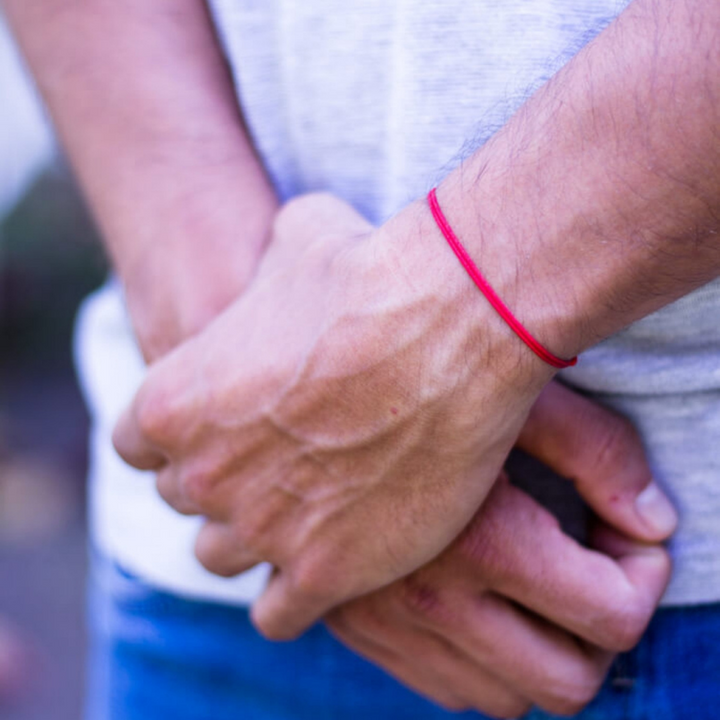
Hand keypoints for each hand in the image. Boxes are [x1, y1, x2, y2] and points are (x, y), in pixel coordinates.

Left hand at [113, 192, 564, 638]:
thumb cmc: (372, 276)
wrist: (455, 323)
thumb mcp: (294, 242)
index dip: (182, 437)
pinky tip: (332, 558)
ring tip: (308, 510)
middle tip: (280, 463)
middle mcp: (206, 473)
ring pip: (223, 559)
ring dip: (257, 538)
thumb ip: (263, 271)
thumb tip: (280, 258)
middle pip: (186, 500)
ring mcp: (262, 530)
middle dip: (223, 482)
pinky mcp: (326, 571)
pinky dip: (297, 592)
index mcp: (176, 401)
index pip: (139, 445)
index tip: (224, 430)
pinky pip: (278, 616)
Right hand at [327, 382, 675, 717]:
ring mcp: (380, 618)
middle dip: (598, 634)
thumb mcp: (523, 397)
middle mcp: (426, 597)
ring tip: (530, 586)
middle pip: (564, 684)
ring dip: (534, 654)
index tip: (628, 543)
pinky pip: (437, 686)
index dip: (641, 579)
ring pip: (499, 699)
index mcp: (480, 540)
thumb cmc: (423, 373)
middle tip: (590, 574)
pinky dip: (475, 660)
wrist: (303, 381)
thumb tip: (653, 521)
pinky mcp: (349, 621)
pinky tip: (473, 595)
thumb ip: (603, 456)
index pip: (611, 617)